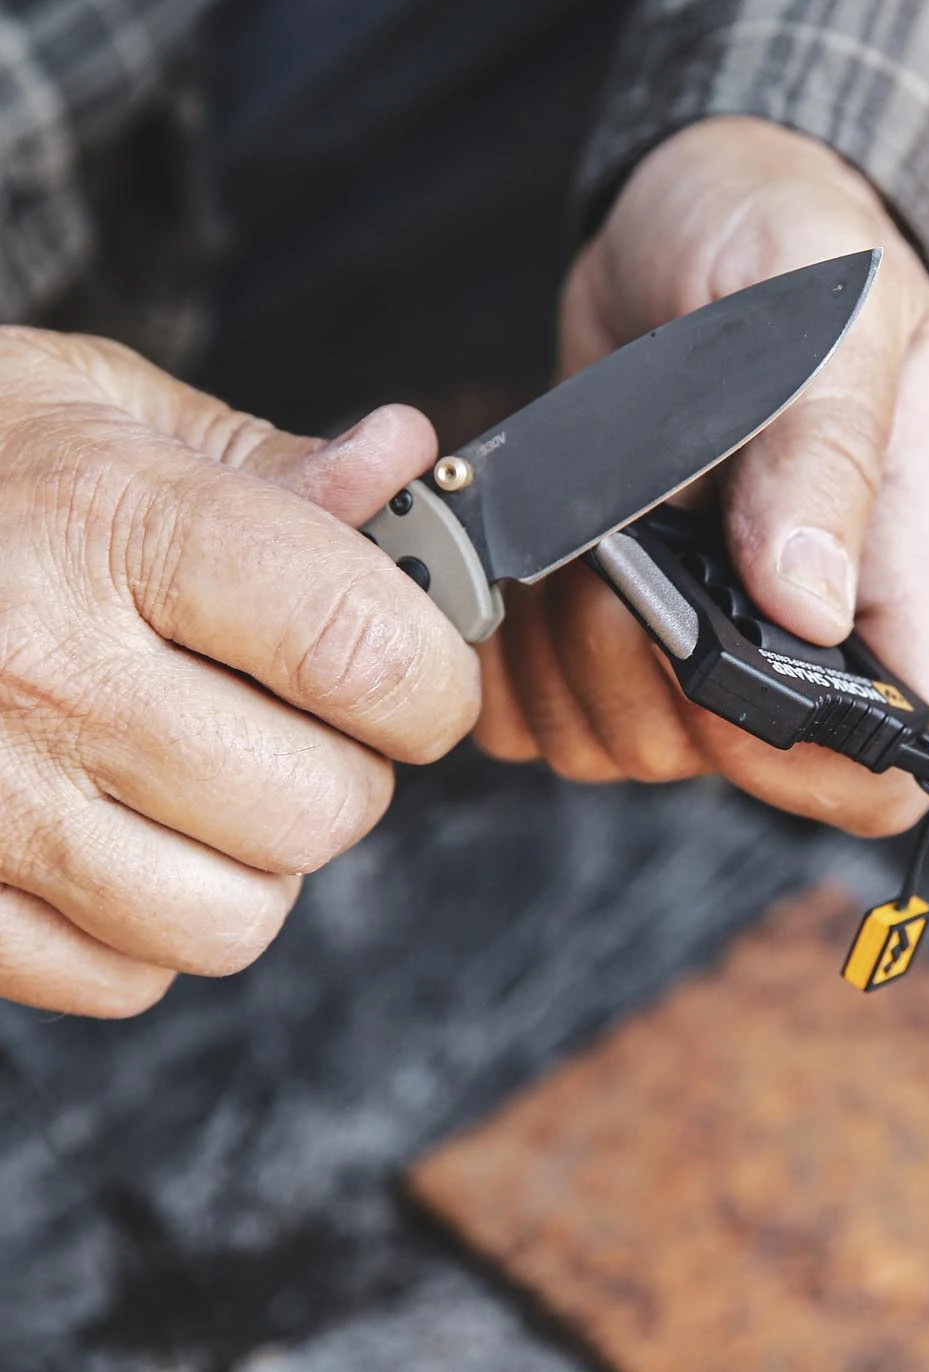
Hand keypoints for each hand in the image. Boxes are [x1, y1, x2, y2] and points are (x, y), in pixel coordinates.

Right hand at [0, 330, 478, 1016]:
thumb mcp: (101, 406)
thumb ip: (269, 460)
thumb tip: (400, 466)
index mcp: (108, 524)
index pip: (359, 646)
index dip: (436, 678)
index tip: (428, 674)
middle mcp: (39, 672)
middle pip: (318, 806)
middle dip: (354, 767)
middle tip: (306, 713)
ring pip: (234, 917)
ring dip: (262, 855)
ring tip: (214, 770)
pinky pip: (123, 976)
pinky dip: (158, 921)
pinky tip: (123, 828)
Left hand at [474, 117, 928, 835]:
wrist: (700, 210)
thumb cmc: (793, 243)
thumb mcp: (832, 315)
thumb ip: (825, 450)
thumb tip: (807, 603)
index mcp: (888, 578)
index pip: (885, 762)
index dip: (809, 761)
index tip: (726, 673)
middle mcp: (794, 626)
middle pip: (725, 766)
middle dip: (646, 682)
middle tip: (617, 564)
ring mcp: (696, 627)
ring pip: (618, 744)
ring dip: (563, 662)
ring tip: (566, 544)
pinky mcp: (605, 611)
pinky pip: (539, 704)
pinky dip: (506, 660)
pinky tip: (515, 565)